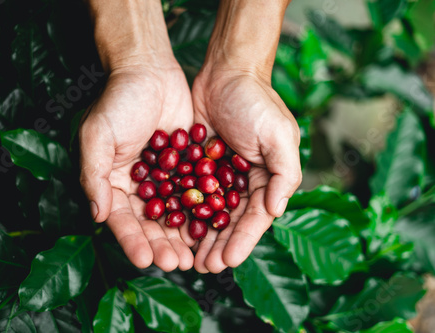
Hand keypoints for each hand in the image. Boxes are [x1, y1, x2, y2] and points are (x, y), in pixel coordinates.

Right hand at [79, 64, 195, 270]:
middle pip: (149, 223)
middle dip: (161, 245)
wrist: (149, 72)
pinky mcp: (185, 167)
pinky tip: (211, 228)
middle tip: (177, 264)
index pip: (121, 219)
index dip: (132, 240)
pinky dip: (200, 211)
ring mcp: (163, 178)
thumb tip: (96, 215)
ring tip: (193, 256)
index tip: (145, 260)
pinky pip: (193, 193)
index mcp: (112, 183)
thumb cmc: (118, 101)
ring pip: (174, 214)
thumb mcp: (98, 135)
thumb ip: (94, 175)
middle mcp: (138, 186)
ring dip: (182, 236)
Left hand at [190, 68, 301, 272]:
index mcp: (266, 179)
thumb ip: (284, 173)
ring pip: (208, 213)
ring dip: (200, 237)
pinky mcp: (196, 165)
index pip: (256, 218)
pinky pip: (189, 192)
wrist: (226, 72)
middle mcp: (243, 182)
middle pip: (230, 222)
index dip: (242, 241)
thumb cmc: (256, 101)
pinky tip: (172, 228)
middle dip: (218, 246)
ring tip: (188, 258)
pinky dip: (182, 211)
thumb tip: (276, 210)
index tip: (227, 261)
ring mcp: (218, 175)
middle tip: (203, 268)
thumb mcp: (279, 134)